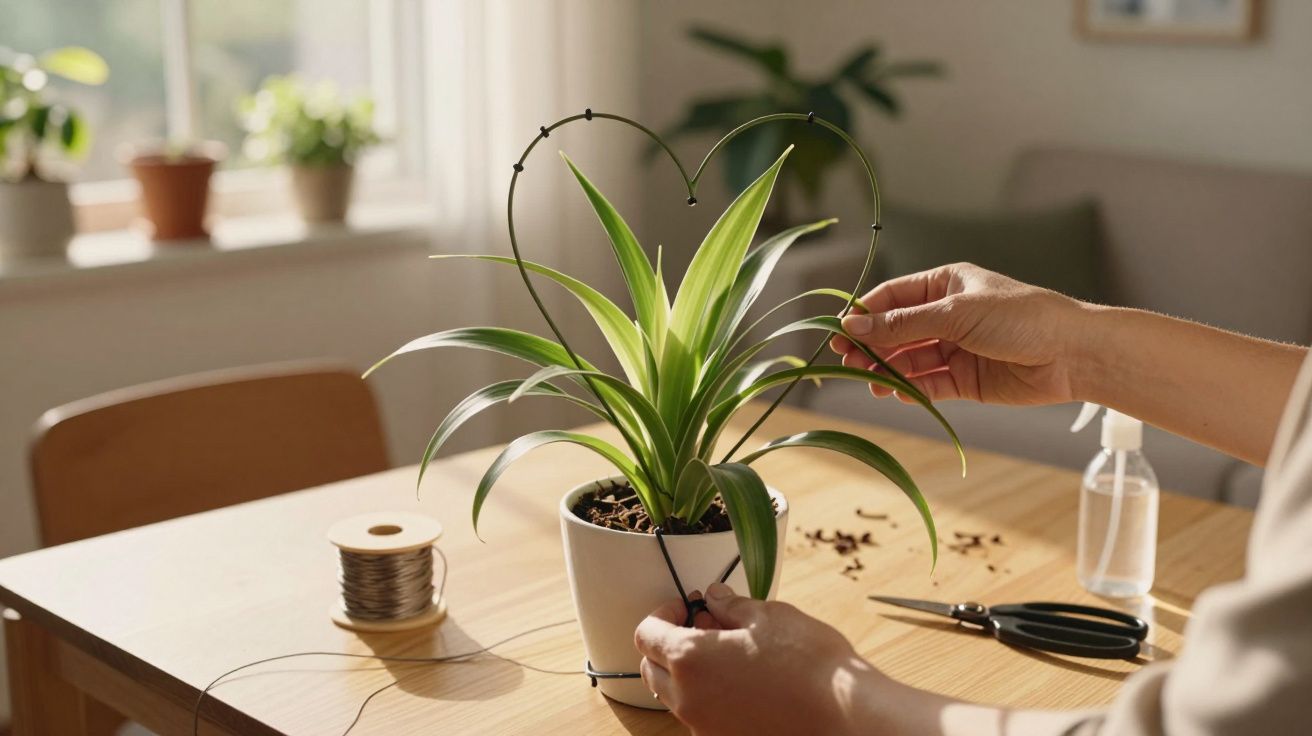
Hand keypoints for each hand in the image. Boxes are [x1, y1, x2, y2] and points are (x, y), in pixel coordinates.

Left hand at [633, 583, 882, 735]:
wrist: (844, 712)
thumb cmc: (807, 660)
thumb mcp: (767, 616)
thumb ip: (730, 606)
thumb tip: (715, 598)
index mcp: (689, 660)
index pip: (646, 634)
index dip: (663, 613)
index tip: (688, 606)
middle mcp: (688, 698)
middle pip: (652, 668)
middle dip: (667, 643)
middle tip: (701, 624)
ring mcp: (705, 725)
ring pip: (673, 695)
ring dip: (685, 670)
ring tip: (724, 650)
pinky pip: (699, 714)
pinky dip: (705, 693)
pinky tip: (739, 677)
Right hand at [829, 263, 1090, 405]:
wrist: (1073, 353)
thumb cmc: (1021, 316)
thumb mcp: (954, 313)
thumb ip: (902, 323)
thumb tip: (853, 323)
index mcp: (945, 285)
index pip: (893, 297)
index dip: (864, 314)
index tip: (839, 333)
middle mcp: (948, 315)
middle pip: (896, 332)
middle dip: (872, 347)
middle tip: (848, 364)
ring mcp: (956, 348)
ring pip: (909, 360)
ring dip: (887, 371)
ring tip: (871, 384)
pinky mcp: (966, 379)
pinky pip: (929, 384)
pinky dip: (911, 390)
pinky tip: (898, 393)